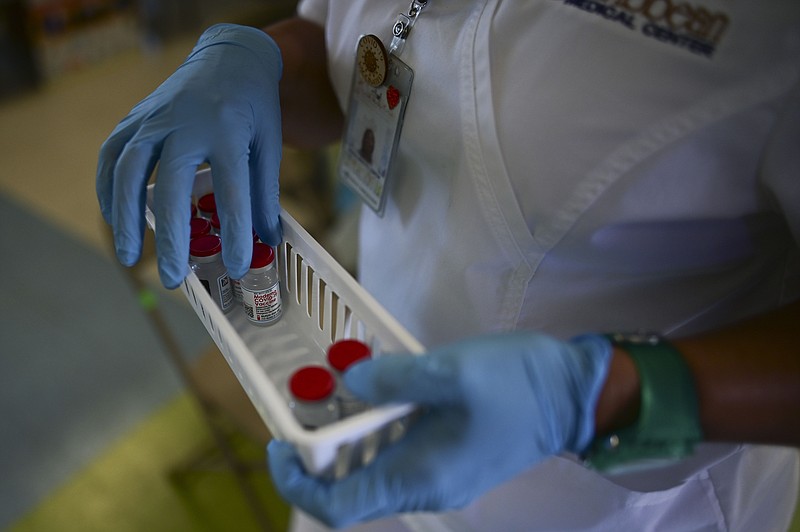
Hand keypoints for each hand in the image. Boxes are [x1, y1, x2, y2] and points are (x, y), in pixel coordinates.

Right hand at [96, 24, 282, 287]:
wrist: (229, 58)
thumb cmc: (254, 108)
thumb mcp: (269, 146)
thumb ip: (266, 193)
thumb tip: (269, 241)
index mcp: (229, 132)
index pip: (232, 193)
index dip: (235, 234)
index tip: (236, 267)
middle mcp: (186, 124)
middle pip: (170, 186)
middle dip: (170, 237)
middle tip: (172, 277)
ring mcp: (155, 118)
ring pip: (128, 169)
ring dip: (124, 217)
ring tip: (129, 257)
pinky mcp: (135, 117)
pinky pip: (111, 155)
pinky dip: (107, 188)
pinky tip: (114, 217)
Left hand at [268, 332, 612, 526]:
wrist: (576, 395)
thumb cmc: (515, 383)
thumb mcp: (450, 370)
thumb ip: (392, 378)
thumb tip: (349, 382)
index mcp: (417, 476)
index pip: (336, 506)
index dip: (296, 481)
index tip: (278, 441)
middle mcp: (424, 488)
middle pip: (352, 488)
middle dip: (322, 450)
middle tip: (313, 400)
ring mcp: (441, 477)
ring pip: (376, 469)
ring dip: (353, 436)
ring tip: (346, 388)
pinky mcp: (453, 461)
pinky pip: (401, 455)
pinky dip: (382, 431)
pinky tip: (388, 392)